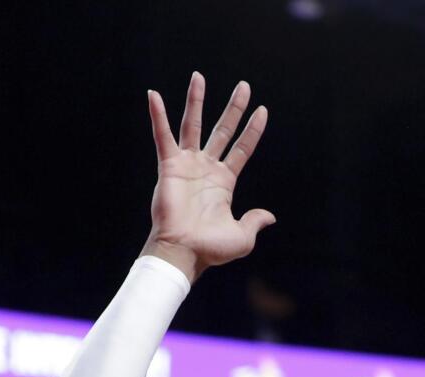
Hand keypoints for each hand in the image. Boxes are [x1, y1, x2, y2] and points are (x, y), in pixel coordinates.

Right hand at [142, 73, 275, 281]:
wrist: (184, 252)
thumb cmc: (210, 249)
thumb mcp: (242, 237)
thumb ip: (255, 221)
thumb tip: (270, 217)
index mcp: (224, 182)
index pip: (242, 148)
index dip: (252, 130)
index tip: (263, 110)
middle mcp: (206, 168)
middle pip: (223, 130)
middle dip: (233, 108)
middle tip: (244, 86)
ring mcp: (187, 165)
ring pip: (193, 125)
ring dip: (196, 101)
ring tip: (199, 76)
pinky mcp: (168, 166)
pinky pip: (162, 136)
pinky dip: (157, 116)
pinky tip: (153, 95)